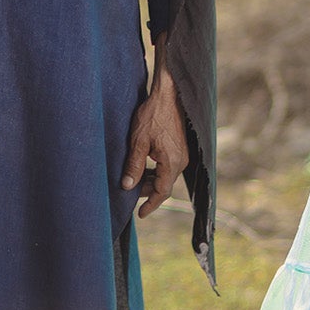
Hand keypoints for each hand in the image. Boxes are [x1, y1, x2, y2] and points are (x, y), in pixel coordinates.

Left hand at [121, 66, 189, 217]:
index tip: (140, 214)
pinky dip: (156, 171)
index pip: (163, 192)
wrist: (168, 94)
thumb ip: (134, 165)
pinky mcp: (179, 148)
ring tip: (133, 180)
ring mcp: (182, 155)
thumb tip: (127, 186)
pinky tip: (143, 167)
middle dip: (148, 192)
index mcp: (172, 162)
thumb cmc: (153, 115)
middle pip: (164, 185)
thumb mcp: (138, 141)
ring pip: (166, 176)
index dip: (151, 205)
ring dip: (151, 180)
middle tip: (130, 192)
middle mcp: (181, 161)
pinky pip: (168, 166)